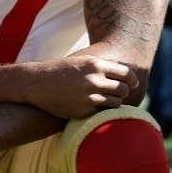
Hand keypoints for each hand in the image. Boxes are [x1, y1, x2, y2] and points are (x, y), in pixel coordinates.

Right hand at [21, 55, 137, 119]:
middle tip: (121, 93)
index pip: (126, 73)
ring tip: (108, 100)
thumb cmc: (61, 70)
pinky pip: (102, 112)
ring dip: (115, 102)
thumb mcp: (82, 60)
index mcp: (95, 65)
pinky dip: (103, 110)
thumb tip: (127, 70)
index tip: (134, 83)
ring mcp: (89, 96)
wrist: (37, 83)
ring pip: (116, 103)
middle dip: (125, 92)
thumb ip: (103, 65)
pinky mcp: (84, 110)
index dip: (133, 79)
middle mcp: (94, 80)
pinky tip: (96, 106)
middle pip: (124, 89)